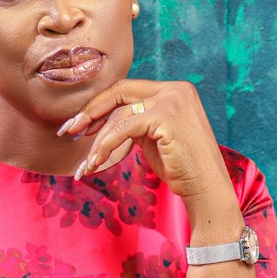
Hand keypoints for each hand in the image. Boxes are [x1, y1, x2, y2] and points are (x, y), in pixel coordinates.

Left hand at [58, 79, 238, 219]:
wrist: (206, 188)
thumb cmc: (181, 168)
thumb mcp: (155, 137)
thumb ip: (136, 120)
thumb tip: (102, 119)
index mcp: (174, 90)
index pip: (127, 88)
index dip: (100, 104)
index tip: (80, 124)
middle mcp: (175, 89)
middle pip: (119, 92)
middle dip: (91, 111)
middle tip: (70, 131)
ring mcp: (172, 100)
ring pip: (119, 114)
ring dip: (98, 141)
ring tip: (87, 163)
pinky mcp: (166, 116)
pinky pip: (124, 128)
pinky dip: (107, 145)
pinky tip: (97, 161)